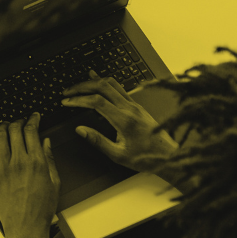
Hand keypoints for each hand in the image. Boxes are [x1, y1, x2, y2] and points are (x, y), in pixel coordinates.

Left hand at [0, 114, 59, 237]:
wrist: (25, 226)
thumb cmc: (41, 208)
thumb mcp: (54, 182)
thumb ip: (49, 159)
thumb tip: (46, 142)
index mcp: (36, 162)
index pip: (32, 131)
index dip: (32, 120)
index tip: (34, 116)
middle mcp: (19, 161)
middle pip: (15, 130)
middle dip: (18, 121)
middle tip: (21, 120)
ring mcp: (4, 168)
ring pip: (0, 137)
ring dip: (3, 127)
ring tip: (6, 125)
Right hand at [62, 71, 178, 176]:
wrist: (170, 156)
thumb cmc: (146, 158)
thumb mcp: (118, 155)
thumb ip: (98, 141)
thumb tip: (80, 130)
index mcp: (124, 120)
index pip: (96, 102)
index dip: (78, 100)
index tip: (66, 102)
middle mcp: (130, 108)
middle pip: (102, 87)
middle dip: (81, 86)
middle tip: (67, 92)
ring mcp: (134, 105)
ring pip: (111, 84)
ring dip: (92, 82)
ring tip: (78, 85)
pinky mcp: (137, 106)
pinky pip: (119, 88)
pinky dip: (105, 83)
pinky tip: (98, 79)